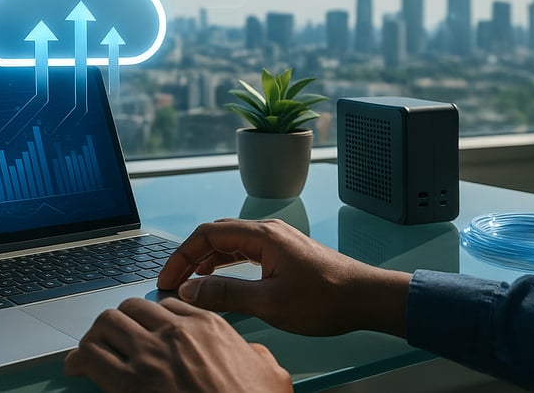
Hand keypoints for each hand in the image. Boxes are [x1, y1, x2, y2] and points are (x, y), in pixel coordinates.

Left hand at [64, 296, 290, 392]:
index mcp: (207, 325)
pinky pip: (91, 357)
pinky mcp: (128, 384)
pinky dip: (79, 359)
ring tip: (91, 348)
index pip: (166, 303)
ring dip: (97, 335)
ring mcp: (150, 356)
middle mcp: (175, 332)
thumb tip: (253, 355)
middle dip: (120, 321)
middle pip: (131, 307)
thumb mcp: (270, 374)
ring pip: (106, 324)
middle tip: (114, 337)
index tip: (145, 326)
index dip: (152, 315)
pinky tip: (76, 367)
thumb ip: (256, 356)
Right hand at [157, 218, 411, 336]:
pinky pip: (245, 251)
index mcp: (262, 235)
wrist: (366, 298)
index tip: (167, 278)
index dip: (182, 255)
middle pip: (216, 235)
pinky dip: (226, 263)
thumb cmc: (325, 298)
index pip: (207, 234)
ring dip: (207, 261)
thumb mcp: (269, 302)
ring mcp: (277, 241)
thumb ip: (225, 294)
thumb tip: (189, 291)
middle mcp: (267, 231)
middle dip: (190, 257)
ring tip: (190, 283)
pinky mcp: (285, 253)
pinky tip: (219, 279)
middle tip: (172, 282)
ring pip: (231, 243)